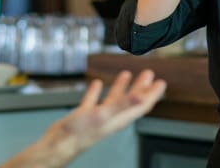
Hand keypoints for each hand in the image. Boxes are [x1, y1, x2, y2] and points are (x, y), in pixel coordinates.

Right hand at [0, 70, 165, 167]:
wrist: (58, 145)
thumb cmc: (80, 134)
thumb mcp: (103, 114)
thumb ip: (123, 104)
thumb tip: (141, 96)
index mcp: (120, 118)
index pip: (142, 105)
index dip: (152, 94)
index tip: (161, 83)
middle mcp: (112, 117)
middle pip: (132, 101)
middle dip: (141, 87)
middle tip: (148, 74)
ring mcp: (98, 117)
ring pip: (114, 100)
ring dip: (122, 87)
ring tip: (126, 74)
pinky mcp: (84, 116)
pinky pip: (93, 101)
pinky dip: (96, 92)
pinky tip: (96, 84)